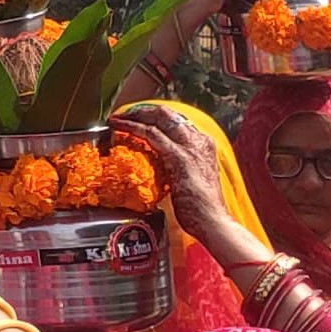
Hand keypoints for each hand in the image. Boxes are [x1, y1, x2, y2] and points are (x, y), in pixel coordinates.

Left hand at [109, 104, 254, 262]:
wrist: (213, 221)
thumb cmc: (200, 207)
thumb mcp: (190, 178)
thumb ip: (177, 165)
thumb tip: (159, 163)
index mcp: (204, 145)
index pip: (177, 121)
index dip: (155, 116)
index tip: (138, 118)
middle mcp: (199, 141)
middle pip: (168, 114)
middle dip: (143, 110)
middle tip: (124, 114)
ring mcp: (190, 147)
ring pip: (159, 118)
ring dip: (135, 115)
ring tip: (117, 118)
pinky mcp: (178, 156)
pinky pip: (151, 134)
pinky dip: (133, 127)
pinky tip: (119, 127)